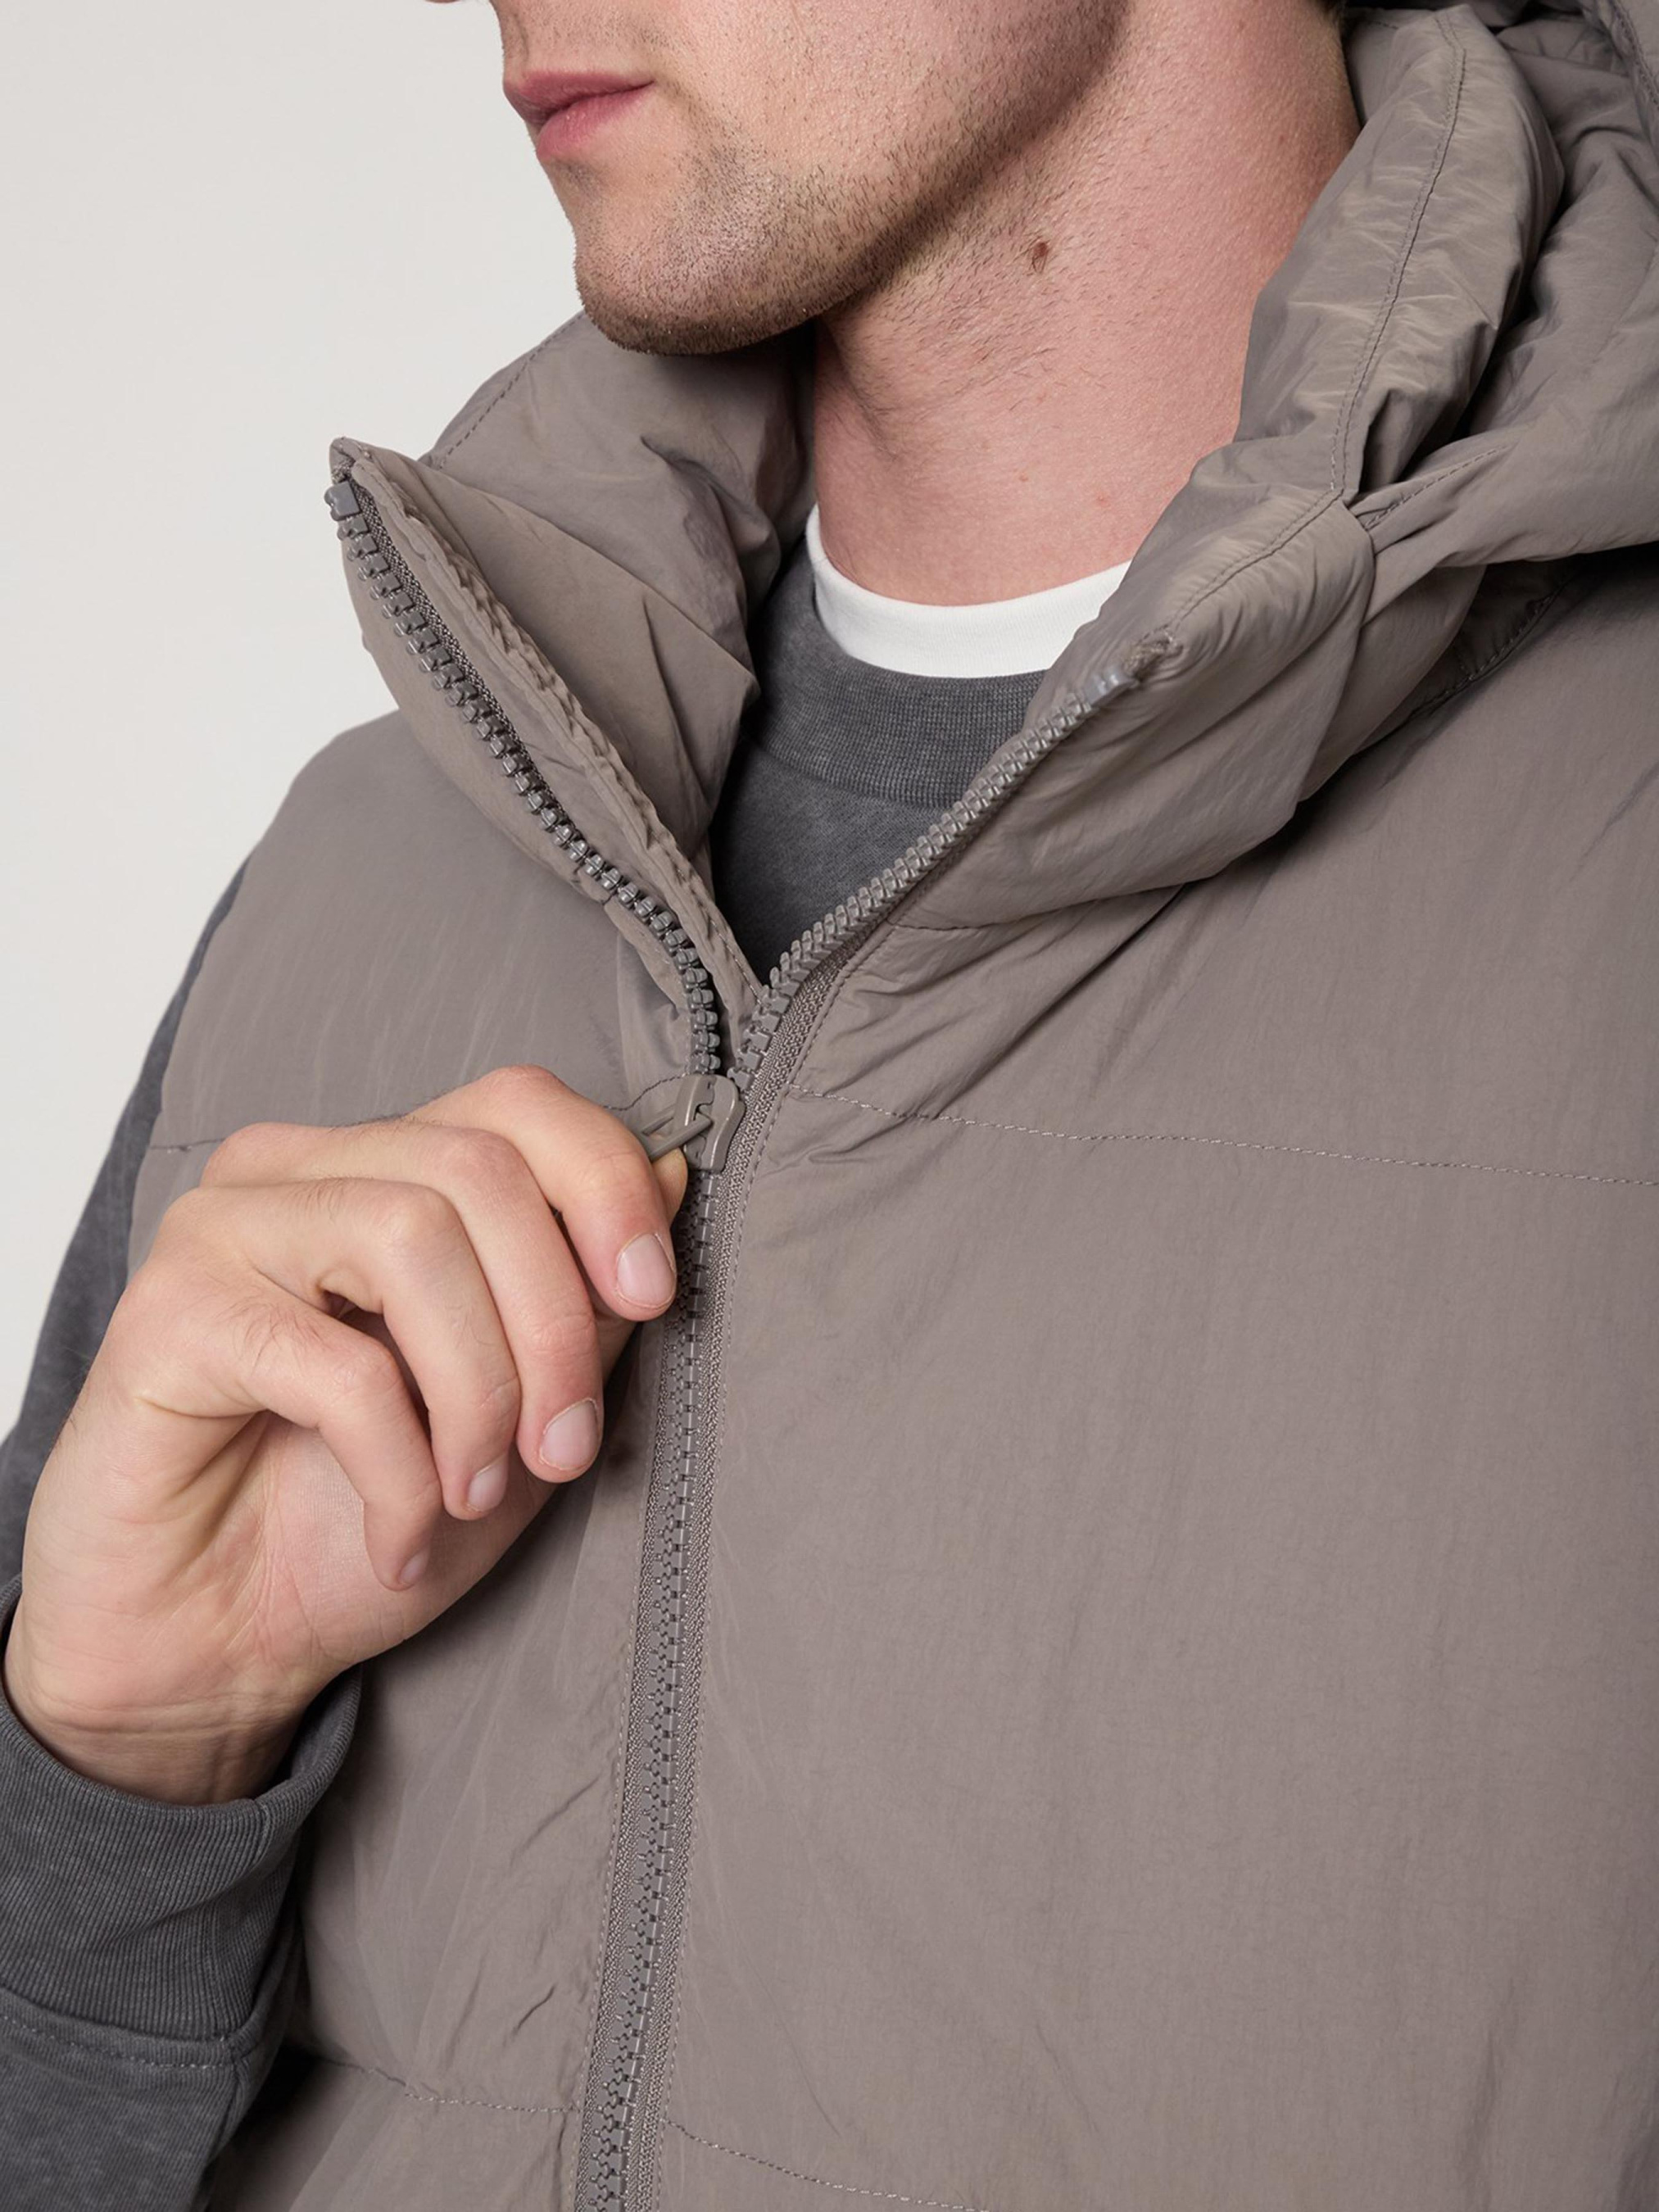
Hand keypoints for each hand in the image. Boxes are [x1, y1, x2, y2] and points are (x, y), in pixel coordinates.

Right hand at [3, 1065, 687, 1804]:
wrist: (214, 1649)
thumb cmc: (357, 1521)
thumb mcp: (520, 1413)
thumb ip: (587, 1298)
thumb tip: (676, 1172)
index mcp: (383, 1167)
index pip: (515, 1103)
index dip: (605, 1183)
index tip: (653, 1296)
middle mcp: (296, 1171)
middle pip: (477, 1169)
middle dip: (552, 1323)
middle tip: (564, 1449)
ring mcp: (220, 1229)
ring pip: (408, 1237)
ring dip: (478, 1392)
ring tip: (477, 1494)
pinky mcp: (165, 1315)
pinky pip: (334, 1364)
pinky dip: (399, 1471)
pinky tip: (401, 1541)